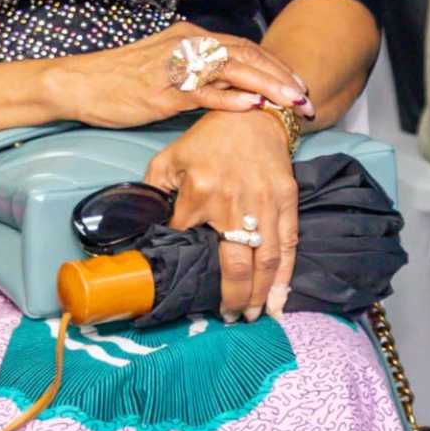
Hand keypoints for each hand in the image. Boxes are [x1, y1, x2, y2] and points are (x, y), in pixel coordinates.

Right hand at [40, 24, 308, 130]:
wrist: (78, 82)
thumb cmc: (120, 80)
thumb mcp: (165, 68)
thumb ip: (197, 73)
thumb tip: (230, 89)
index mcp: (190, 38)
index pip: (243, 47)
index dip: (274, 65)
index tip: (298, 84)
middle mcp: (187, 45)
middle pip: (246, 55)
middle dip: (280, 77)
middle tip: (306, 98)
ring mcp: (175, 66)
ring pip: (232, 70)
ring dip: (266, 87)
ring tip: (292, 102)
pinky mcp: (162, 89)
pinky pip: (202, 92)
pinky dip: (229, 98)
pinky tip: (252, 107)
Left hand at [148, 110, 299, 318]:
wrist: (254, 112)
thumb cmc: (210, 138)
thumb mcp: (170, 157)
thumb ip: (152, 190)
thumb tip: (140, 223)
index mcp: (199, 192)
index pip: (187, 239)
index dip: (185, 264)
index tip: (184, 283)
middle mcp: (233, 202)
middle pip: (234, 264)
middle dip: (232, 298)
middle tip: (229, 318)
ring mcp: (264, 203)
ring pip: (265, 261)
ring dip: (259, 295)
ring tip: (253, 315)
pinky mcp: (287, 200)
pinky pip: (289, 244)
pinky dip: (286, 276)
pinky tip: (280, 299)